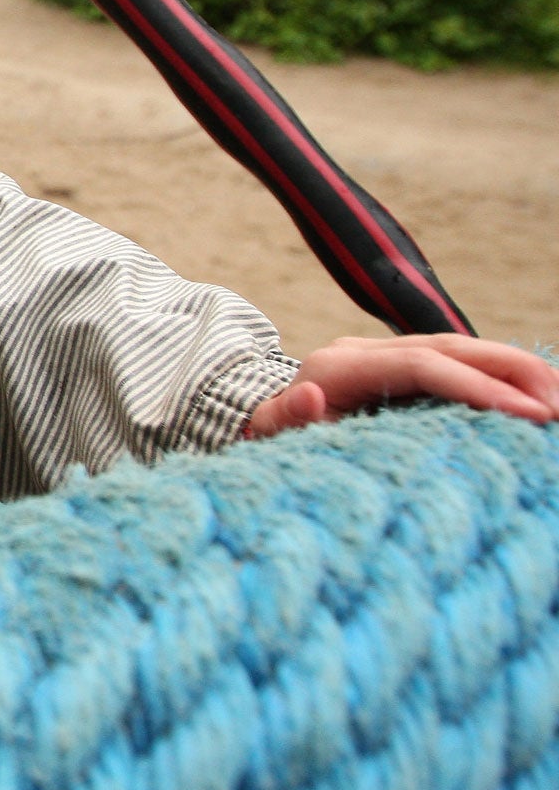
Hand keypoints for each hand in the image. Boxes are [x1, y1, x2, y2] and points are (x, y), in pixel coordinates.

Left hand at [246, 334, 558, 438]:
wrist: (258, 424)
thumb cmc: (272, 442)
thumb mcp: (271, 435)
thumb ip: (287, 417)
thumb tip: (312, 397)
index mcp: (339, 365)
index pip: (422, 366)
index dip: (477, 387)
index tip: (531, 414)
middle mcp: (366, 351)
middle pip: (451, 347)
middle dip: (513, 371)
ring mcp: (387, 355)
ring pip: (462, 350)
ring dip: (517, 370)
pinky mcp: (403, 367)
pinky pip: (460, 364)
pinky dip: (501, 376)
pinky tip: (539, 395)